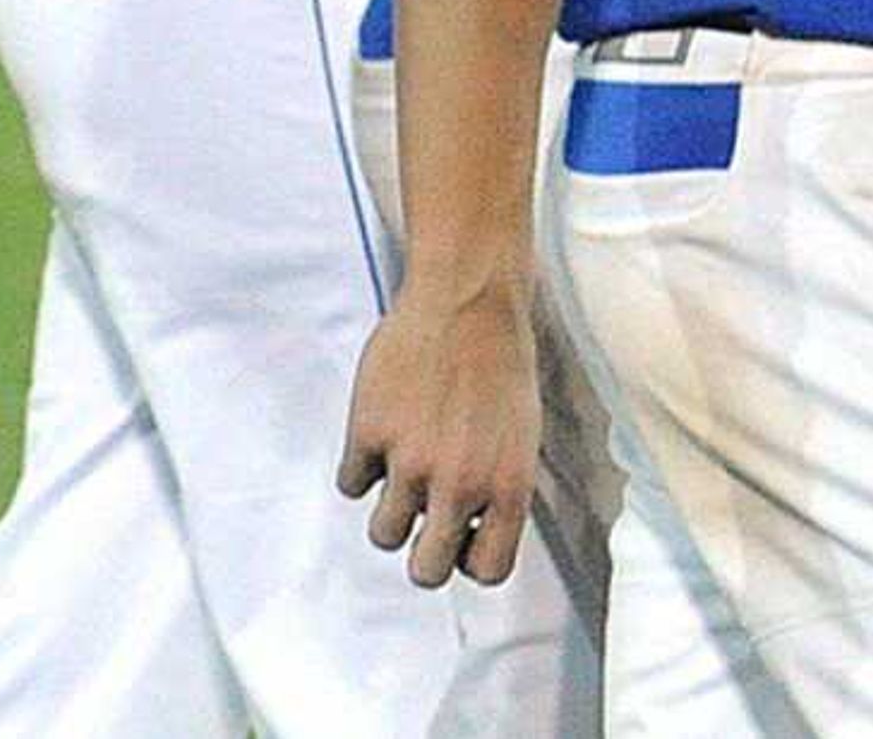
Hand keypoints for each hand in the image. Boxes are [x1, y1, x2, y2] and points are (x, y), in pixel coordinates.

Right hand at [335, 288, 538, 589]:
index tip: (465, 539)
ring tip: (407, 466)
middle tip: (425, 521)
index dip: (472, 560)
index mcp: (510, 484)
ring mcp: (410, 462)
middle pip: (426, 573)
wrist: (468, 299)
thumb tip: (468, 535)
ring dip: (391, 509)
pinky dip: (361, 466)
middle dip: (423, 555)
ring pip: (383, 533)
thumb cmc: (501, 362)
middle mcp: (461, 482)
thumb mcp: (520, 432)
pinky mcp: (367, 435)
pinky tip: (383, 431)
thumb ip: (494, 486)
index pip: (489, 571)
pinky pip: (351, 484)